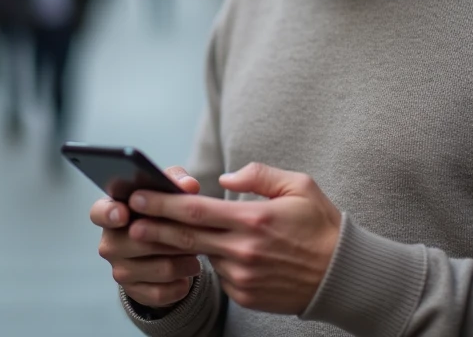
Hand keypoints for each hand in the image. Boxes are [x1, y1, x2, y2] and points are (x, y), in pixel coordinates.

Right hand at [92, 166, 203, 308]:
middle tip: (195, 234)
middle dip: (173, 236)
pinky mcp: (135, 292)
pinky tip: (188, 274)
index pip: (100, 212)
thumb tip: (189, 185)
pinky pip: (162, 292)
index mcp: (112, 212)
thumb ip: (177, 181)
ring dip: (183, 261)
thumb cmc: (161, 213)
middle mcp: (110, 243)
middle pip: (139, 241)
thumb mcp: (167, 191)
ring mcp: (120, 270)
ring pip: (158, 268)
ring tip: (197, 253)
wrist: (162, 252)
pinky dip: (181, 284)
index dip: (110, 213)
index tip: (123, 213)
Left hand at [127, 162, 341, 314]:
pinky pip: (220, 275)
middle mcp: (244, 250)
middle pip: (187, 237)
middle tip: (129, 219)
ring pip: (204, 256)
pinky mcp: (245, 295)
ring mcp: (243, 276)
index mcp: (254, 219)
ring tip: (163, 234)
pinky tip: (225, 253)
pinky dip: (217, 261)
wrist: (342, 276)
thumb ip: (259, 175)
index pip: (197, 211)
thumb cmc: (321, 225)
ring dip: (184, 246)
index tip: (139, 196)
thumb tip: (224, 179)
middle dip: (154, 227)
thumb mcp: (299, 186)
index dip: (164, 204)